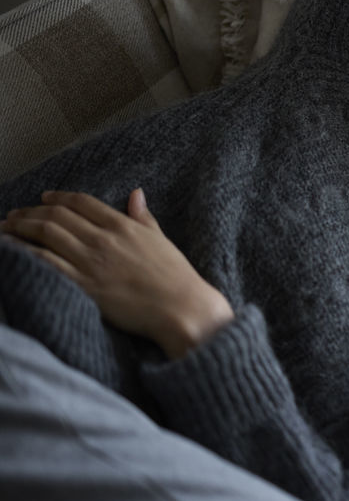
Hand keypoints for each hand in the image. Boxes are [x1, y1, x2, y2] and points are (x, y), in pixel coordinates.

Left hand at [2, 189, 232, 358]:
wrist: (180, 307)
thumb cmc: (175, 275)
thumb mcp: (160, 238)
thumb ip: (143, 216)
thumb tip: (136, 193)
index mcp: (122, 225)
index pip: (81, 202)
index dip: (58, 197)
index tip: (44, 197)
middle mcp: (102, 239)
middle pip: (57, 216)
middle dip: (30, 212)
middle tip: (14, 214)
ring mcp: (91, 261)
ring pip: (45, 234)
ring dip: (20, 228)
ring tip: (6, 228)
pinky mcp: (82, 285)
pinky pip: (45, 263)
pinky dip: (23, 253)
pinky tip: (11, 249)